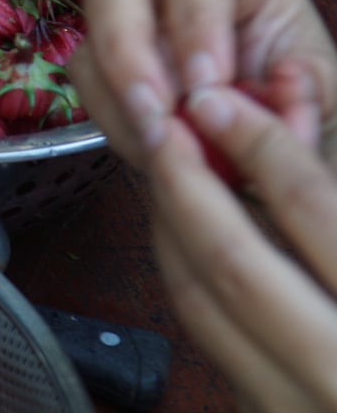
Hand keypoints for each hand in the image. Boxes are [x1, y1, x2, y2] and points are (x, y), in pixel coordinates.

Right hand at [68, 0, 332, 167]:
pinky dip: (114, 122)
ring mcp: (128, 24)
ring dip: (118, 97)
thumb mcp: (327, 94)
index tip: (208, 83)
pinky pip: (87, 87)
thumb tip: (282, 87)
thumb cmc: (305, 99)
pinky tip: (155, 149)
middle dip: (128, 55)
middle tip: (158, 115)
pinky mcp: (106, 67)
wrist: (279, 144)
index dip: (196, 20)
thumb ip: (315, 92)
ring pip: (90, 40)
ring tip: (160, 143)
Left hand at [144, 83, 336, 408]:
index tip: (222, 101)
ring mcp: (297, 406)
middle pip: (235, 263)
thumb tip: (287, 114)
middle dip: (187, 183)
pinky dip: (190, 274)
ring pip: (204, 304)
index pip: (315, 210)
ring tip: (169, 165)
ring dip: (173, 226)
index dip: (261, 144)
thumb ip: (331, 188)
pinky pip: (212, 337)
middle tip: (165, 122)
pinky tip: (189, 232)